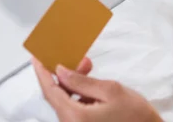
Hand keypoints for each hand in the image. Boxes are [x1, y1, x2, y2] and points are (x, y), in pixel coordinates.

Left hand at [33, 58, 161, 121]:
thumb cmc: (137, 118)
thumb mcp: (110, 90)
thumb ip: (81, 81)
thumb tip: (60, 71)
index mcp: (75, 117)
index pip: (50, 90)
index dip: (41, 70)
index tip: (36, 56)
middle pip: (56, 95)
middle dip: (63, 73)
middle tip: (71, 56)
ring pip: (66, 101)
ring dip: (73, 82)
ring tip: (88, 66)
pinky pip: (74, 108)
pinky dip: (79, 93)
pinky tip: (91, 84)